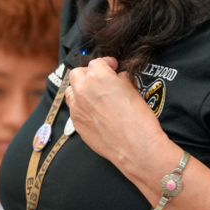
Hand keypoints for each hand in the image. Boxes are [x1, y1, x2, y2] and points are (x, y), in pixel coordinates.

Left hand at [66, 57, 168, 171]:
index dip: (107, 63)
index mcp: (98, 76)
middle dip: (88, 74)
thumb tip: (118, 77)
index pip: (97, 62)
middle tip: (100, 79)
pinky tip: (94, 112)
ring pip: (71, 91)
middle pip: (77, 74)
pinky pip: (74, 109)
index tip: (112, 67)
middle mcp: (82, 89)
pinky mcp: (76, 123)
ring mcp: (76, 107)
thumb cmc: (138, 118)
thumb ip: (121, 80)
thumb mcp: (133, 90)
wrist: (135, 147)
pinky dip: (81, 106)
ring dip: (80, 89)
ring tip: (93, 95)